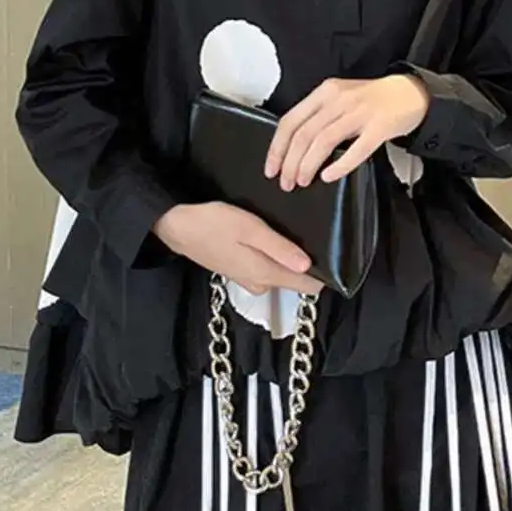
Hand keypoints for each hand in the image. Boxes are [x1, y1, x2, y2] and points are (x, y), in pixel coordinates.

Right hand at [153, 202, 323, 295]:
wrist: (179, 228)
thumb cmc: (214, 223)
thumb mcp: (250, 229)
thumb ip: (279, 248)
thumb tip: (308, 265)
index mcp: (265, 274)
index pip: (307, 286)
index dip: (324, 273)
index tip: (333, 255)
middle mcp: (260, 283)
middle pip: (296, 280)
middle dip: (306, 262)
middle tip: (309, 235)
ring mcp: (249, 280)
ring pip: (281, 273)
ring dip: (288, 258)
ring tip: (290, 232)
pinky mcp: (240, 272)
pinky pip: (267, 268)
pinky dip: (273, 257)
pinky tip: (269, 239)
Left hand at [264, 74, 429, 189]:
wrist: (410, 92)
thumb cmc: (371, 100)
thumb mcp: (340, 98)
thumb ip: (318, 115)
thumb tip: (292, 148)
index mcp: (325, 92)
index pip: (291, 120)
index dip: (277, 147)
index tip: (271, 169)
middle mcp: (338, 99)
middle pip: (304, 134)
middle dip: (290, 162)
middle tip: (286, 182)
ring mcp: (360, 112)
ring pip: (324, 140)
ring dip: (308, 165)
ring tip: (302, 182)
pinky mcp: (380, 126)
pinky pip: (356, 149)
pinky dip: (339, 165)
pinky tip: (329, 177)